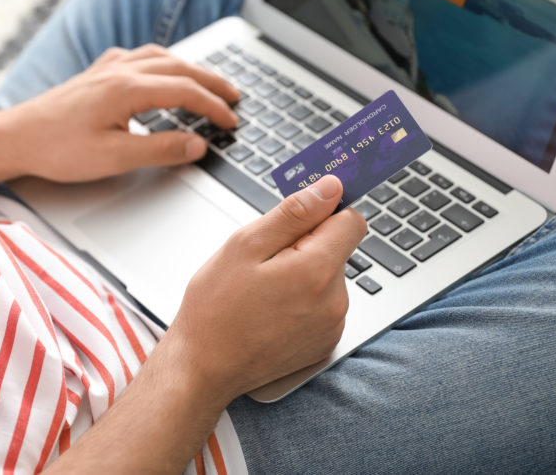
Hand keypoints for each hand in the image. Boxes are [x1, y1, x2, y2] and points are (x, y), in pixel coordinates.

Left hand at [4, 44, 239, 182]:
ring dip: (188, 67)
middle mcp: (120, 71)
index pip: (186, 92)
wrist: (15, 138)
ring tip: (207, 81)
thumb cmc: (57, 149)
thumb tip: (197, 144)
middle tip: (235, 95)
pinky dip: (159, 61)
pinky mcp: (94, 75)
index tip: (232, 121)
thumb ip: (161, 149)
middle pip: (179, 68)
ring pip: (159, 57)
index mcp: (128, 89)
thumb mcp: (115, 158)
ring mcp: (106, 69)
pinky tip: (157, 69)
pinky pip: (136, 57)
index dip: (214, 107)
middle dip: (212, 81)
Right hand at [163, 175, 366, 403]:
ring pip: (328, 277)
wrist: (203, 367)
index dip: (324, 212)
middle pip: (337, 249)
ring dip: (304, 274)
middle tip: (265, 262)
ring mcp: (332, 326)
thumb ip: (294, 212)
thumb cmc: (216, 307)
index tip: (299, 217)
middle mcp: (335, 301)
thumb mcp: (245, 245)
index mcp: (317, 271)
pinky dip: (303, 301)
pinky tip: (272, 310)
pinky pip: (324, 305)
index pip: (351, 220)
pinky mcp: (325, 343)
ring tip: (264, 290)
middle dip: (306, 246)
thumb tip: (330, 188)